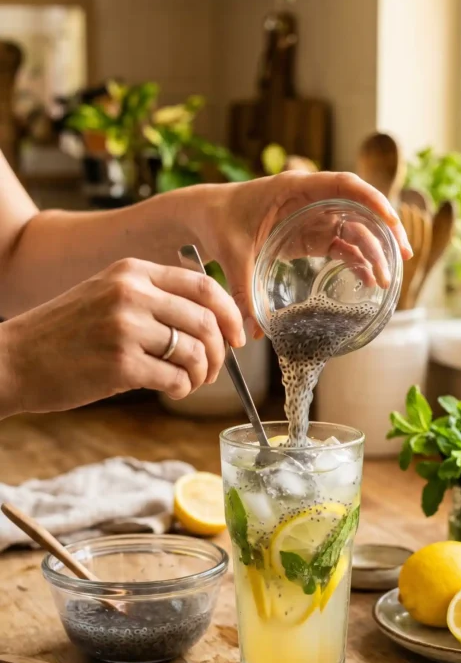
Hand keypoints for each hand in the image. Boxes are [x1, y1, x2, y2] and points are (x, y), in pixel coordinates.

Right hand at [0, 258, 243, 415]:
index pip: (202, 284)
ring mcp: (127, 328)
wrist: (15, 359)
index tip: (237, 335)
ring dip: (202, 375)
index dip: (229, 312)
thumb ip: (151, 297)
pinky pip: (176, 379)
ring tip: (190, 382)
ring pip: (196, 352)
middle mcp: (132, 294)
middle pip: (206, 321)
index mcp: (132, 272)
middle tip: (214, 369)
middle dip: (221, 351)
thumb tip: (208, 319)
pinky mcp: (121, 364)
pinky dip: (183, 389)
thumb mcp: (106, 294)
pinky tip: (172, 390)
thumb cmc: (64, 333)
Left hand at [201, 171, 412, 336]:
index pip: (344, 185)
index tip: (391, 219)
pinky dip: (356, 260)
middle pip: (359, 209)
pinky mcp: (309, 234)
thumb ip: (242, 289)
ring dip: (373, 251)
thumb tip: (250, 331)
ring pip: (354, 229)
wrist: (205, 216)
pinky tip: (367, 279)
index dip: (372, 199)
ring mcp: (312, 216)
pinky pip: (341, 244)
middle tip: (402, 257)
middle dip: (384, 231)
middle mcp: (310, 198)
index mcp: (295, 188)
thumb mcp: (232, 253)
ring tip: (386, 279)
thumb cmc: (219, 220)